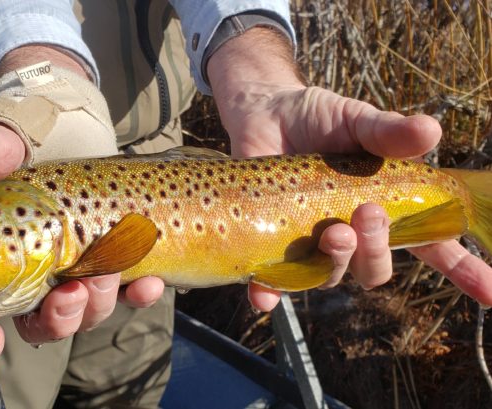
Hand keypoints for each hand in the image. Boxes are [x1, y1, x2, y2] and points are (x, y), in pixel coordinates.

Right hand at [0, 46, 164, 359]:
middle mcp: (27, 264)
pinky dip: (137, 295)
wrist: (74, 114)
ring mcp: (71, 264)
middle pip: (34, 319)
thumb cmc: (26, 123)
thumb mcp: (6, 128)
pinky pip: (124, 291)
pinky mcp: (110, 257)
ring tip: (110, 272)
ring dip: (96, 304)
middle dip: (56, 319)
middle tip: (72, 293)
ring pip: (82, 310)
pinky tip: (151, 283)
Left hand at [207, 27, 491, 309]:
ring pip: (333, 276)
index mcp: (386, 208)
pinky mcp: (271, 244)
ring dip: (339, 261)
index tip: (491, 293)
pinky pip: (273, 280)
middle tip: (367, 212)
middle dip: (378, 248)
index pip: (433, 246)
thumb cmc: (318, 118)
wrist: (264, 110)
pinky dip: (270, 292)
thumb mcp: (356, 120)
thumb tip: (431, 131)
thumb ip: (388, 131)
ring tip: (334, 231)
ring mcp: (311, 241)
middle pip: (377, 267)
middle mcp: (352, 233)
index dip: (465, 271)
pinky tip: (263, 296)